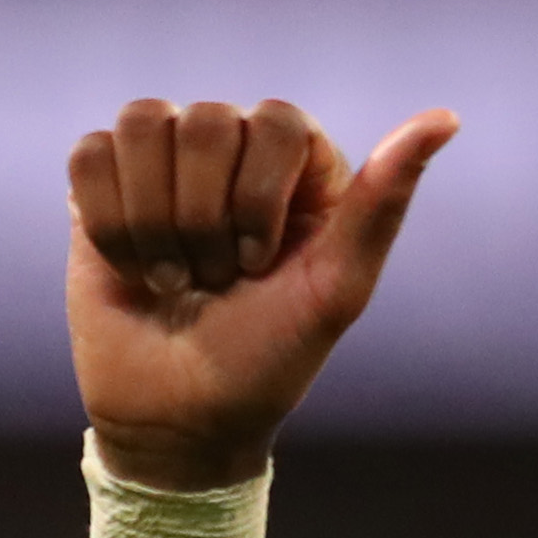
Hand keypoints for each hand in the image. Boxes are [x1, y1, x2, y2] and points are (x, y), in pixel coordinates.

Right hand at [66, 97, 456, 489]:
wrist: (179, 419)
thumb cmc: (267, 360)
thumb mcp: (337, 289)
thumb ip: (384, 202)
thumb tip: (446, 118)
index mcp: (296, 164)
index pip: (274, 120)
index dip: (258, 197)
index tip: (260, 265)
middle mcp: (232, 148)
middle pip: (205, 121)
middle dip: (206, 221)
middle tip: (216, 281)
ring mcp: (164, 163)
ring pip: (143, 124)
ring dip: (156, 222)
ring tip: (174, 278)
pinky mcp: (101, 184)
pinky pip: (90, 156)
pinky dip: (111, 224)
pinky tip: (132, 268)